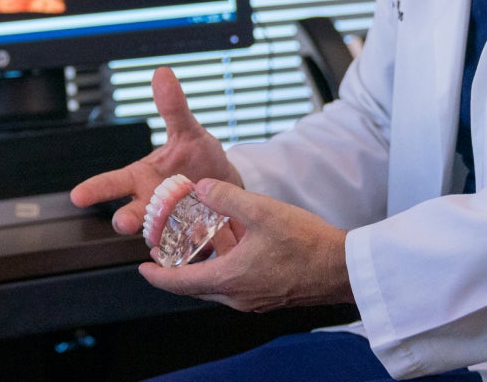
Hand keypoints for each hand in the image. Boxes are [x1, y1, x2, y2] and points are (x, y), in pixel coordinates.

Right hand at [69, 66, 238, 236]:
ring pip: (155, 237)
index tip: (77, 196)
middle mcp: (150, 204)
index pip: (112, 183)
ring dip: (158, 238)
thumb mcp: (190, 132)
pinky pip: (181, 253)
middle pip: (130, 215)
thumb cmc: (202, 158)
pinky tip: (194, 251)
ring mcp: (167, 226)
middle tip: (124, 222)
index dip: (94, 189)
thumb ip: (173, 107)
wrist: (231, 185)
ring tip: (169, 236)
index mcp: (142, 178)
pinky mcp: (188, 243)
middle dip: (125, 219)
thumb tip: (162, 74)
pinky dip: (185, 255)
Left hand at [138, 179, 351, 311]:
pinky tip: (233, 242)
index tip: (142, 268)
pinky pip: (236, 282)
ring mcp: (254, 298)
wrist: (345, 268)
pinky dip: (225, 265)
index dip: (157, 276)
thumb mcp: (261, 210)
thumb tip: (201, 188)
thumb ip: (226, 197)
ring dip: (204, 264)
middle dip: (177, 268)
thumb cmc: (307, 243)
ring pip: (217, 283)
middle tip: (165, 249)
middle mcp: (238, 296)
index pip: (180, 284)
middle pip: (196, 286)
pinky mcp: (269, 294)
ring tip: (197, 239)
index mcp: (230, 279)